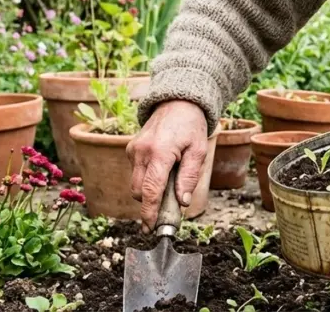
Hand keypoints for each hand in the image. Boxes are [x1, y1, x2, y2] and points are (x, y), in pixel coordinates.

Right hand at [126, 100, 207, 232]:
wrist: (177, 103)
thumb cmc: (191, 127)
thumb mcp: (199, 151)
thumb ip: (189, 177)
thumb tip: (182, 201)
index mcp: (159, 153)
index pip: (150, 190)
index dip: (149, 212)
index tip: (150, 228)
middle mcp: (141, 152)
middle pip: (138, 191)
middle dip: (149, 204)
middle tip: (167, 210)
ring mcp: (133, 150)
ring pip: (135, 183)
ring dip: (148, 191)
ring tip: (169, 184)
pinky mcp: (130, 148)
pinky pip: (136, 172)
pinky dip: (146, 178)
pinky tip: (161, 170)